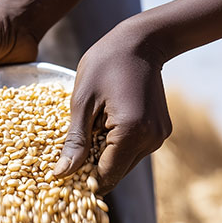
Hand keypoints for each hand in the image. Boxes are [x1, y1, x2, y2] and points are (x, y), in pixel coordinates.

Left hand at [54, 24, 171, 193]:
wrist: (141, 42)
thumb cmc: (105, 65)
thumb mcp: (82, 103)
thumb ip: (74, 142)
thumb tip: (61, 174)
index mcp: (132, 133)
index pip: (105, 176)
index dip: (82, 181)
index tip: (63, 175)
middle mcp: (151, 140)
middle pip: (115, 174)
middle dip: (92, 169)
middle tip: (71, 152)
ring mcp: (158, 137)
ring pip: (124, 164)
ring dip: (103, 157)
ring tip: (89, 132)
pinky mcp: (160, 132)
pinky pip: (132, 150)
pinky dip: (116, 147)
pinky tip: (103, 127)